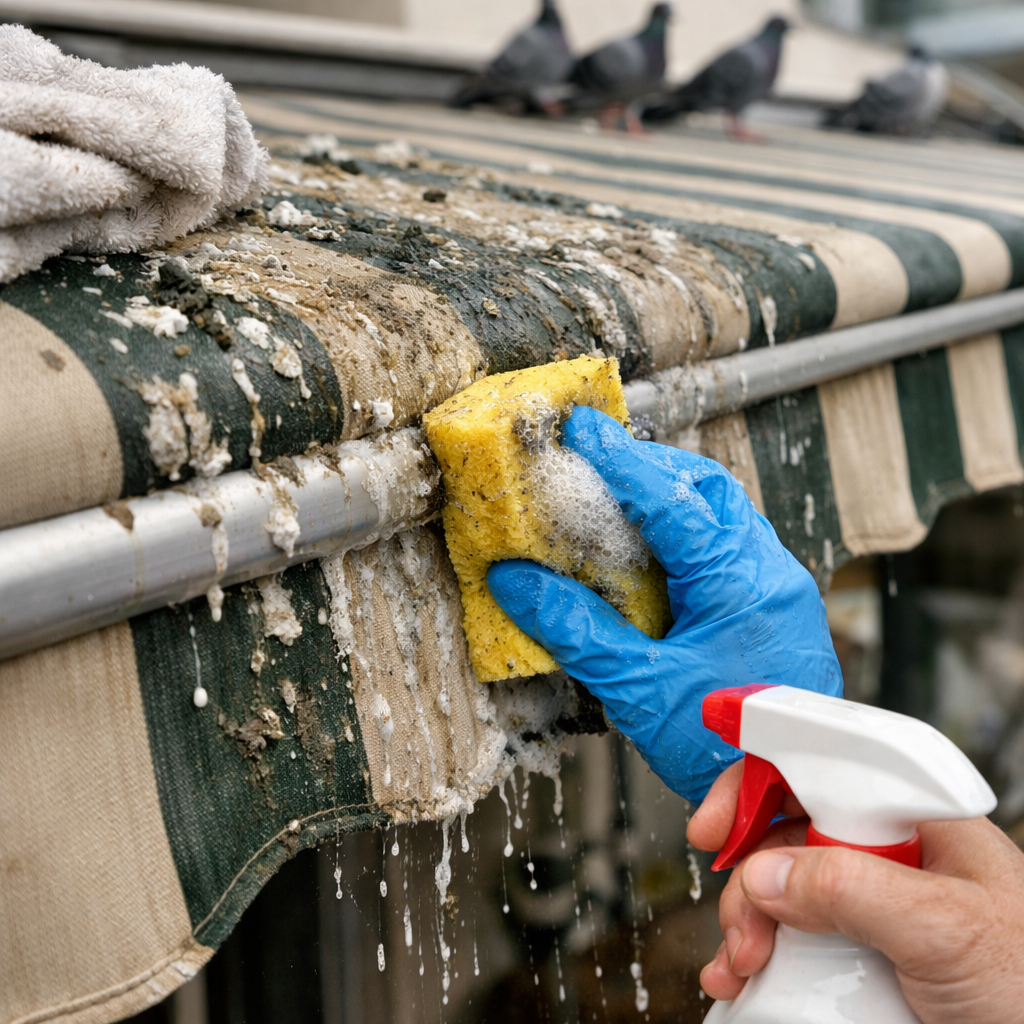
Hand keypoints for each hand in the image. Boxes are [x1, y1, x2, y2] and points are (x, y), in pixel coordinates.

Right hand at [486, 406, 841, 804]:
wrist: (797, 798)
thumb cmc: (726, 751)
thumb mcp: (636, 687)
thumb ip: (575, 629)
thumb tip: (515, 581)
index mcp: (737, 581)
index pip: (671, 497)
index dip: (620, 458)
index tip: (581, 427)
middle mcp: (768, 570)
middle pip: (710, 488)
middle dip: (653, 467)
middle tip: (602, 462)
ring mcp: (780, 586)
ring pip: (726, 513)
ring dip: (674, 498)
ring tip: (623, 502)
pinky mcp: (778, 606)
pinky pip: (733, 544)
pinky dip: (691, 533)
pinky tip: (658, 556)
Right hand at [690, 760, 1023, 1023]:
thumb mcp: (946, 929)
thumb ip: (852, 888)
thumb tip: (765, 875)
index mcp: (916, 821)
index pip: (823, 769)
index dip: (760, 782)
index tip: (717, 821)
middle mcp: (890, 855)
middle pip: (788, 832)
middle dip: (749, 873)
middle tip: (738, 920)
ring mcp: (874, 907)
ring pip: (782, 888)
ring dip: (745, 922)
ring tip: (741, 965)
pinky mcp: (863, 954)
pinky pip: (793, 940)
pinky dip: (756, 957)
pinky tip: (743, 978)